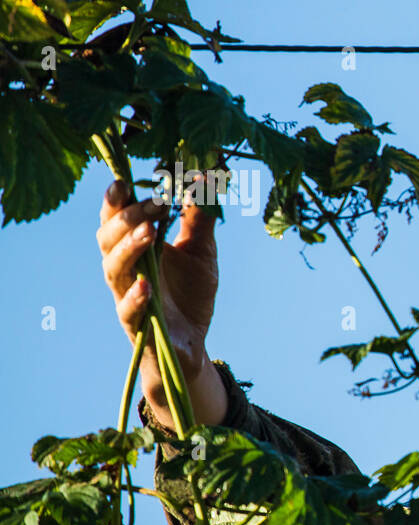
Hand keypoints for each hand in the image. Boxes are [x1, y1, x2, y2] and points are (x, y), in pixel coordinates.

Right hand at [97, 179, 223, 429]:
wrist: (191, 344)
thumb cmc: (190, 294)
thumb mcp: (201, 251)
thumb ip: (199, 218)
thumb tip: (205, 179)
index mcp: (134, 247)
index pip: (116, 218)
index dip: (116, 200)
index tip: (125, 181)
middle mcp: (124, 269)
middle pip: (108, 239)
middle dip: (129, 218)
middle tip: (157, 204)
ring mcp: (127, 297)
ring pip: (114, 270)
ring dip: (129, 249)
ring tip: (149, 232)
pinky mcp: (137, 326)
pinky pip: (128, 311)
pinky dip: (135, 297)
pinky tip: (147, 285)